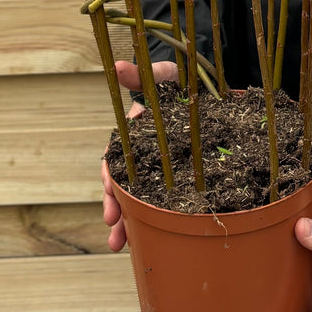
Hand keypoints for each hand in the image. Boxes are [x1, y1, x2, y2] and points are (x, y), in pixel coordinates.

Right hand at [100, 59, 176, 252]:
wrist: (202, 91)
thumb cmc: (178, 83)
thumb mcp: (161, 76)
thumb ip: (140, 75)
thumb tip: (116, 66)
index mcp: (134, 136)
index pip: (116, 158)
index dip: (110, 175)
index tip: (109, 190)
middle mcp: (141, 155)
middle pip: (122, 186)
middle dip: (114, 208)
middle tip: (113, 229)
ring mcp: (158, 169)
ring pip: (137, 199)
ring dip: (125, 223)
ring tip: (119, 245)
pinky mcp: (177, 178)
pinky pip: (160, 203)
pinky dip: (150, 221)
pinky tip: (145, 240)